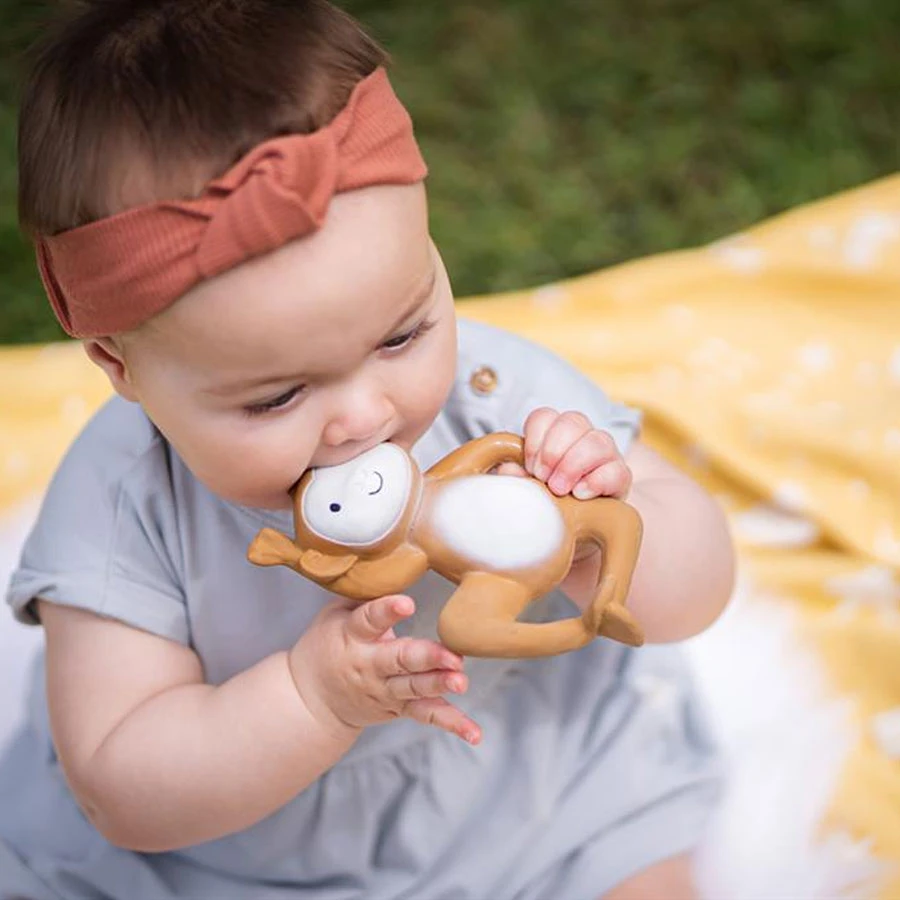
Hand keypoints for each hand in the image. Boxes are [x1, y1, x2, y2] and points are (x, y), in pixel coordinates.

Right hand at [289, 595, 481, 744]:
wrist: (310, 700)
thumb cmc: (327, 644)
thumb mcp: (333, 615)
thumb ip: (363, 596)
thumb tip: (394, 564)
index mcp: (352, 636)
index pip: (369, 620)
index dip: (387, 611)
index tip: (407, 603)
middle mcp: (370, 666)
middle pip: (400, 661)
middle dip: (427, 658)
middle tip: (452, 657)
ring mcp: (385, 690)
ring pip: (415, 689)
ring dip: (440, 685)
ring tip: (462, 681)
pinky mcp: (398, 708)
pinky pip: (426, 714)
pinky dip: (452, 723)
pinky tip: (474, 732)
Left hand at [496, 407, 631, 499]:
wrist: (579, 525)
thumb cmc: (550, 499)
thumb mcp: (529, 487)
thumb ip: (517, 477)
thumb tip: (507, 470)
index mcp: (557, 432)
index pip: (545, 416)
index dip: (534, 438)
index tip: (529, 466)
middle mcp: (584, 436)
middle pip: (573, 420)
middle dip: (553, 450)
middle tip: (542, 477)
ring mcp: (606, 453)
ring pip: (598, 441)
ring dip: (573, 465)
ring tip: (558, 489)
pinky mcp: (621, 476)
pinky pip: (616, 470)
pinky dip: (595, 482)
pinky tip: (579, 495)